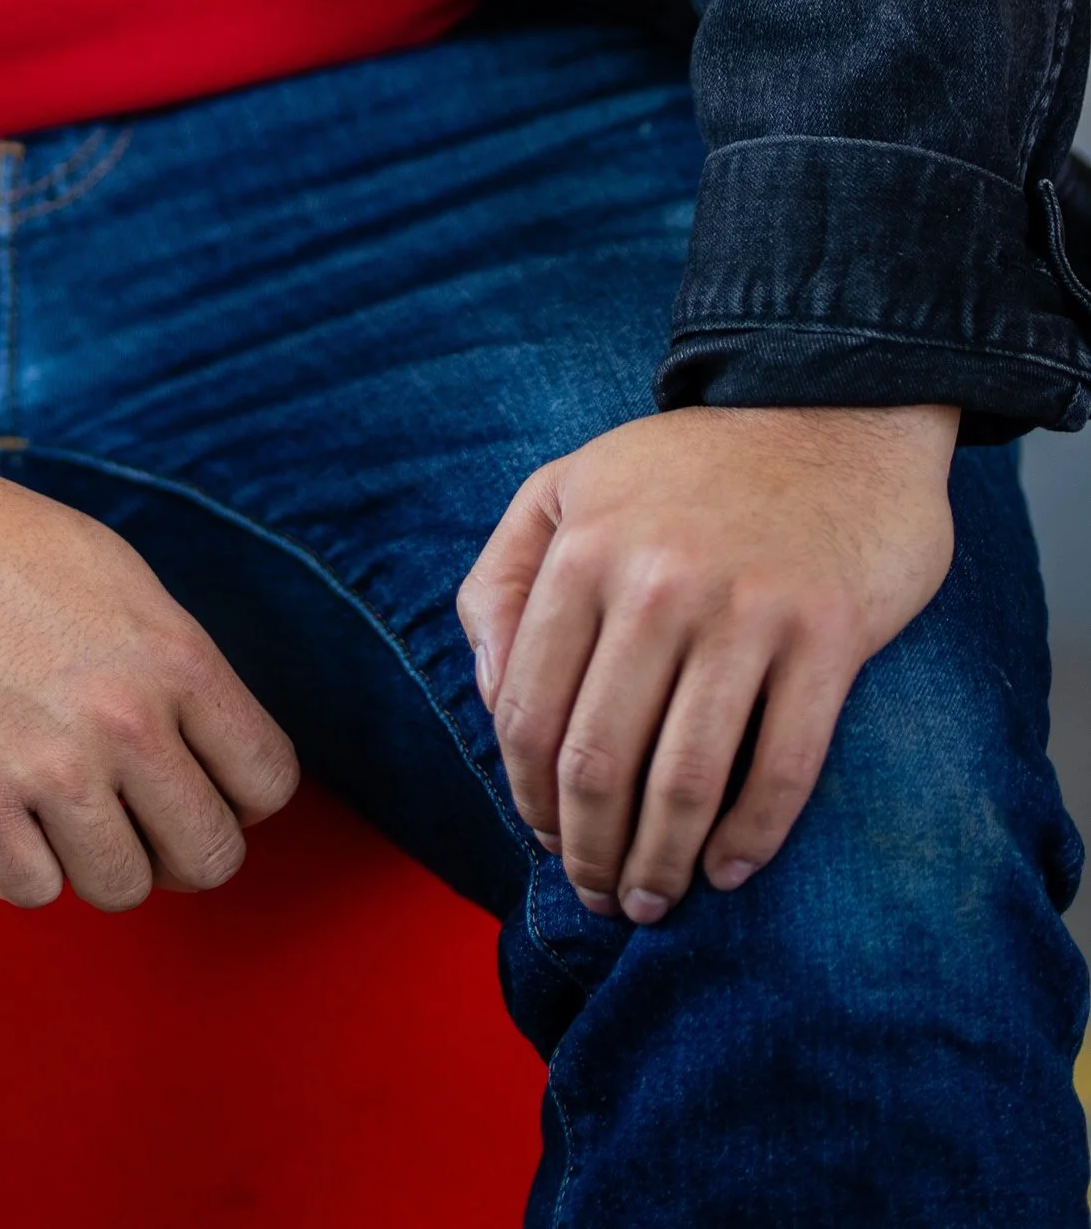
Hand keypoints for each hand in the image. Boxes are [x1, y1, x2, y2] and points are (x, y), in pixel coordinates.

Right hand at [0, 406, 298, 909]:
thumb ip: (172, 663)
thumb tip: (213, 751)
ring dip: (99, 858)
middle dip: (180, 846)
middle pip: (210, 857)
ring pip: (123, 887)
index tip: (200, 783)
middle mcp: (124, 720)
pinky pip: (33, 890)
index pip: (267, 781)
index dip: (240, 794)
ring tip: (65, 805)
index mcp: (173, 655)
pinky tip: (8, 811)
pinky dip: (23, 864)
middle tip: (138, 814)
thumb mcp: (115, 575)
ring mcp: (49, 768)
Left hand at [456, 401, 957, 924]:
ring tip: (651, 903)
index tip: (540, 838)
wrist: (831, 417)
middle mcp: (656, 583)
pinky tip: (726, 870)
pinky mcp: (828, 635)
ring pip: (684, 780)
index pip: (529, 711)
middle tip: (595, 894)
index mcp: (582, 549)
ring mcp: (746, 611)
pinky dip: (750, 837)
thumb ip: (503, 581)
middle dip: (587, 849)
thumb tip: (489, 696)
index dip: (526, 795)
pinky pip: (781, 767)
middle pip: (600, 760)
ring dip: (660, 863)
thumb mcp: (567, 489)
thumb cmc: (686, 472)